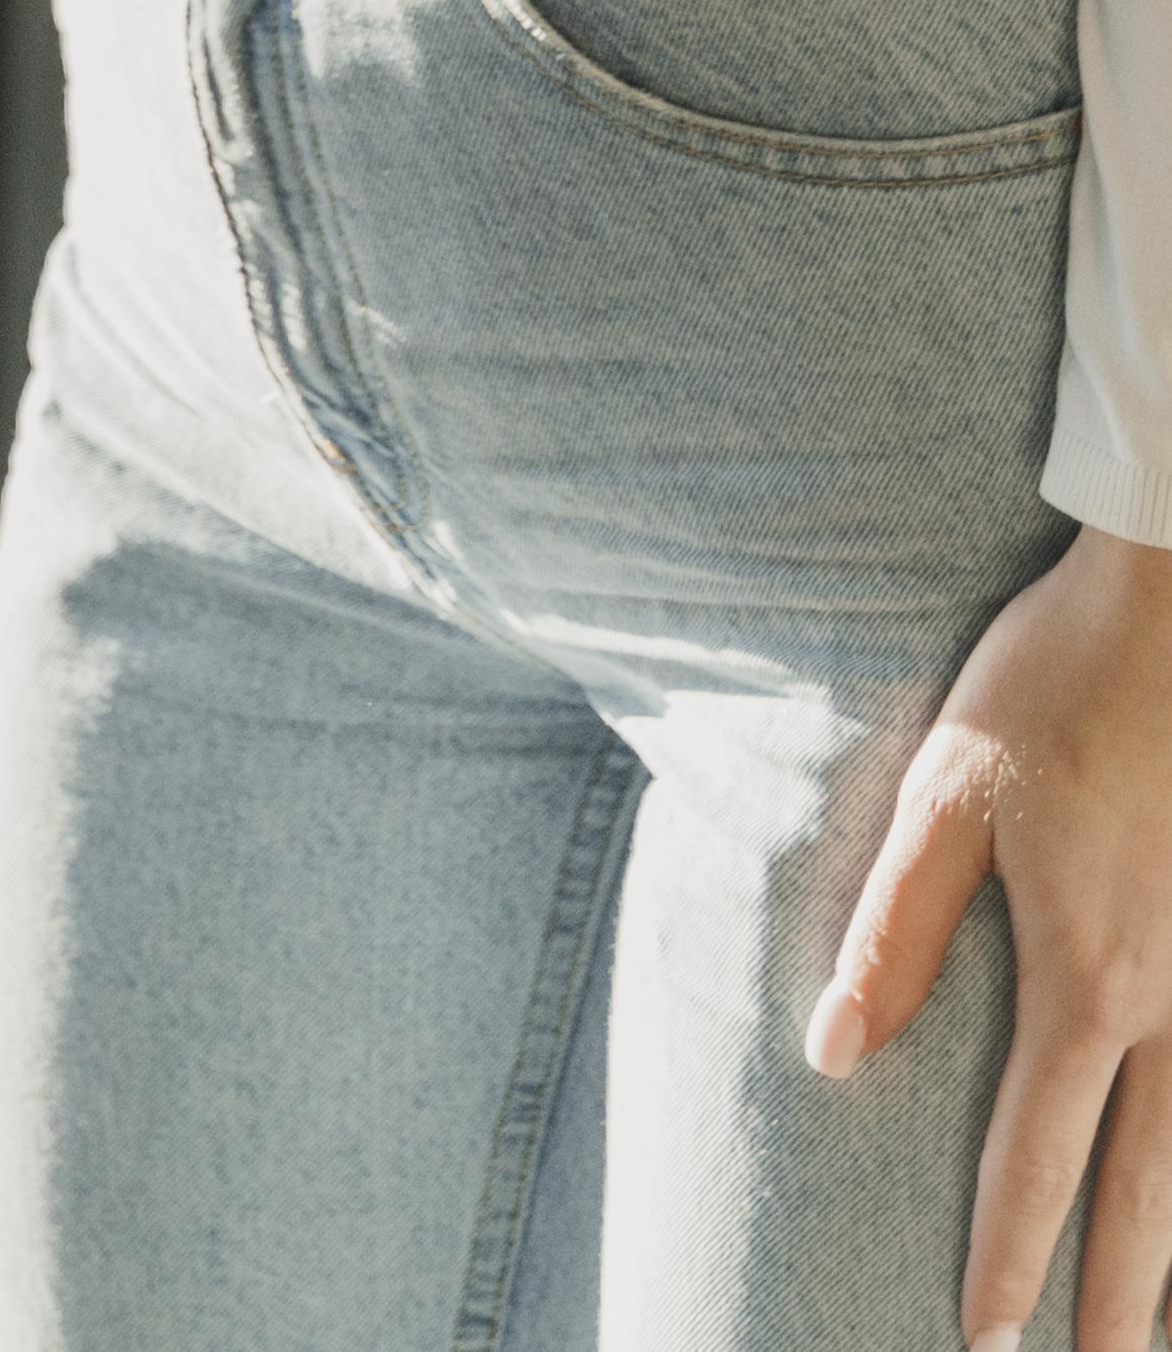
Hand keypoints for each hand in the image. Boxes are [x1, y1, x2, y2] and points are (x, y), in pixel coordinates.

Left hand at [820, 522, 1171, 1348]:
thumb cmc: (1055, 688)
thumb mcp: (943, 793)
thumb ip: (892, 930)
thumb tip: (836, 1053)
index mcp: (1087, 973)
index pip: (1036, 1150)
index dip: (1006, 1250)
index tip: (977, 1332)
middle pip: (1154, 1183)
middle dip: (1121, 1292)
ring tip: (1164, 1325)